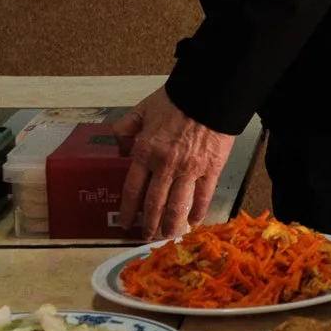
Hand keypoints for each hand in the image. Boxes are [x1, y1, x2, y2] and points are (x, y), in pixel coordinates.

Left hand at [117, 86, 237, 240]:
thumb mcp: (142, 109)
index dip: (129, 210)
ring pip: (177, 206)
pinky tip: (194, 220)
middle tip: (146, 236)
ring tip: (167, 235)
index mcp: (146, 152)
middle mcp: (165, 166)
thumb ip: (126, 128)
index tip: (126, 222)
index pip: (133, 189)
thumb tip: (119, 148)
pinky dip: (198, 211)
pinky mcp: (211, 169)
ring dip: (171, 224)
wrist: (209, 94)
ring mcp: (189, 170)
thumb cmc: (176, 100)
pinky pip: (203, 196)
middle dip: (149, 224)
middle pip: (154, 204)